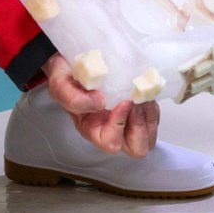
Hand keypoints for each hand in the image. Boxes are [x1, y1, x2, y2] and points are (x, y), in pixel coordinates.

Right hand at [41, 53, 159, 157]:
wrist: (74, 64)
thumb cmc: (66, 78)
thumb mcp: (60, 86)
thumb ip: (74, 98)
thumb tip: (100, 103)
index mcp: (92, 129)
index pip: (111, 142)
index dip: (120, 124)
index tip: (123, 102)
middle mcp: (112, 130)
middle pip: (137, 148)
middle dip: (141, 126)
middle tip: (136, 102)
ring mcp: (126, 122)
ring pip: (149, 136)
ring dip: (149, 115)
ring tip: (141, 94)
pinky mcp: (138, 111)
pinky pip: (153, 118)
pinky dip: (152, 105)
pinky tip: (143, 91)